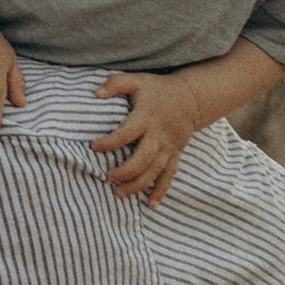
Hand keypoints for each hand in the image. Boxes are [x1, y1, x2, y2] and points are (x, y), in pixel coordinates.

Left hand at [90, 71, 201, 204]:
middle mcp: (158, 135)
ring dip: (137, 185)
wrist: (191, 98)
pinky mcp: (175, 155)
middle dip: (125, 171)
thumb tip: (95, 94)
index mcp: (146, 118)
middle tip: (108, 177)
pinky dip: (161, 190)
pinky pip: (169, 175)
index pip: (126, 133)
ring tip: (119, 193)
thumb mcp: (136, 80)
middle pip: (142, 159)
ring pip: (154, 171)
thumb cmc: (158, 89)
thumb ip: (115, 84)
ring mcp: (168, 147)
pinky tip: (151, 204)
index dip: (109, 142)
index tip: (93, 147)